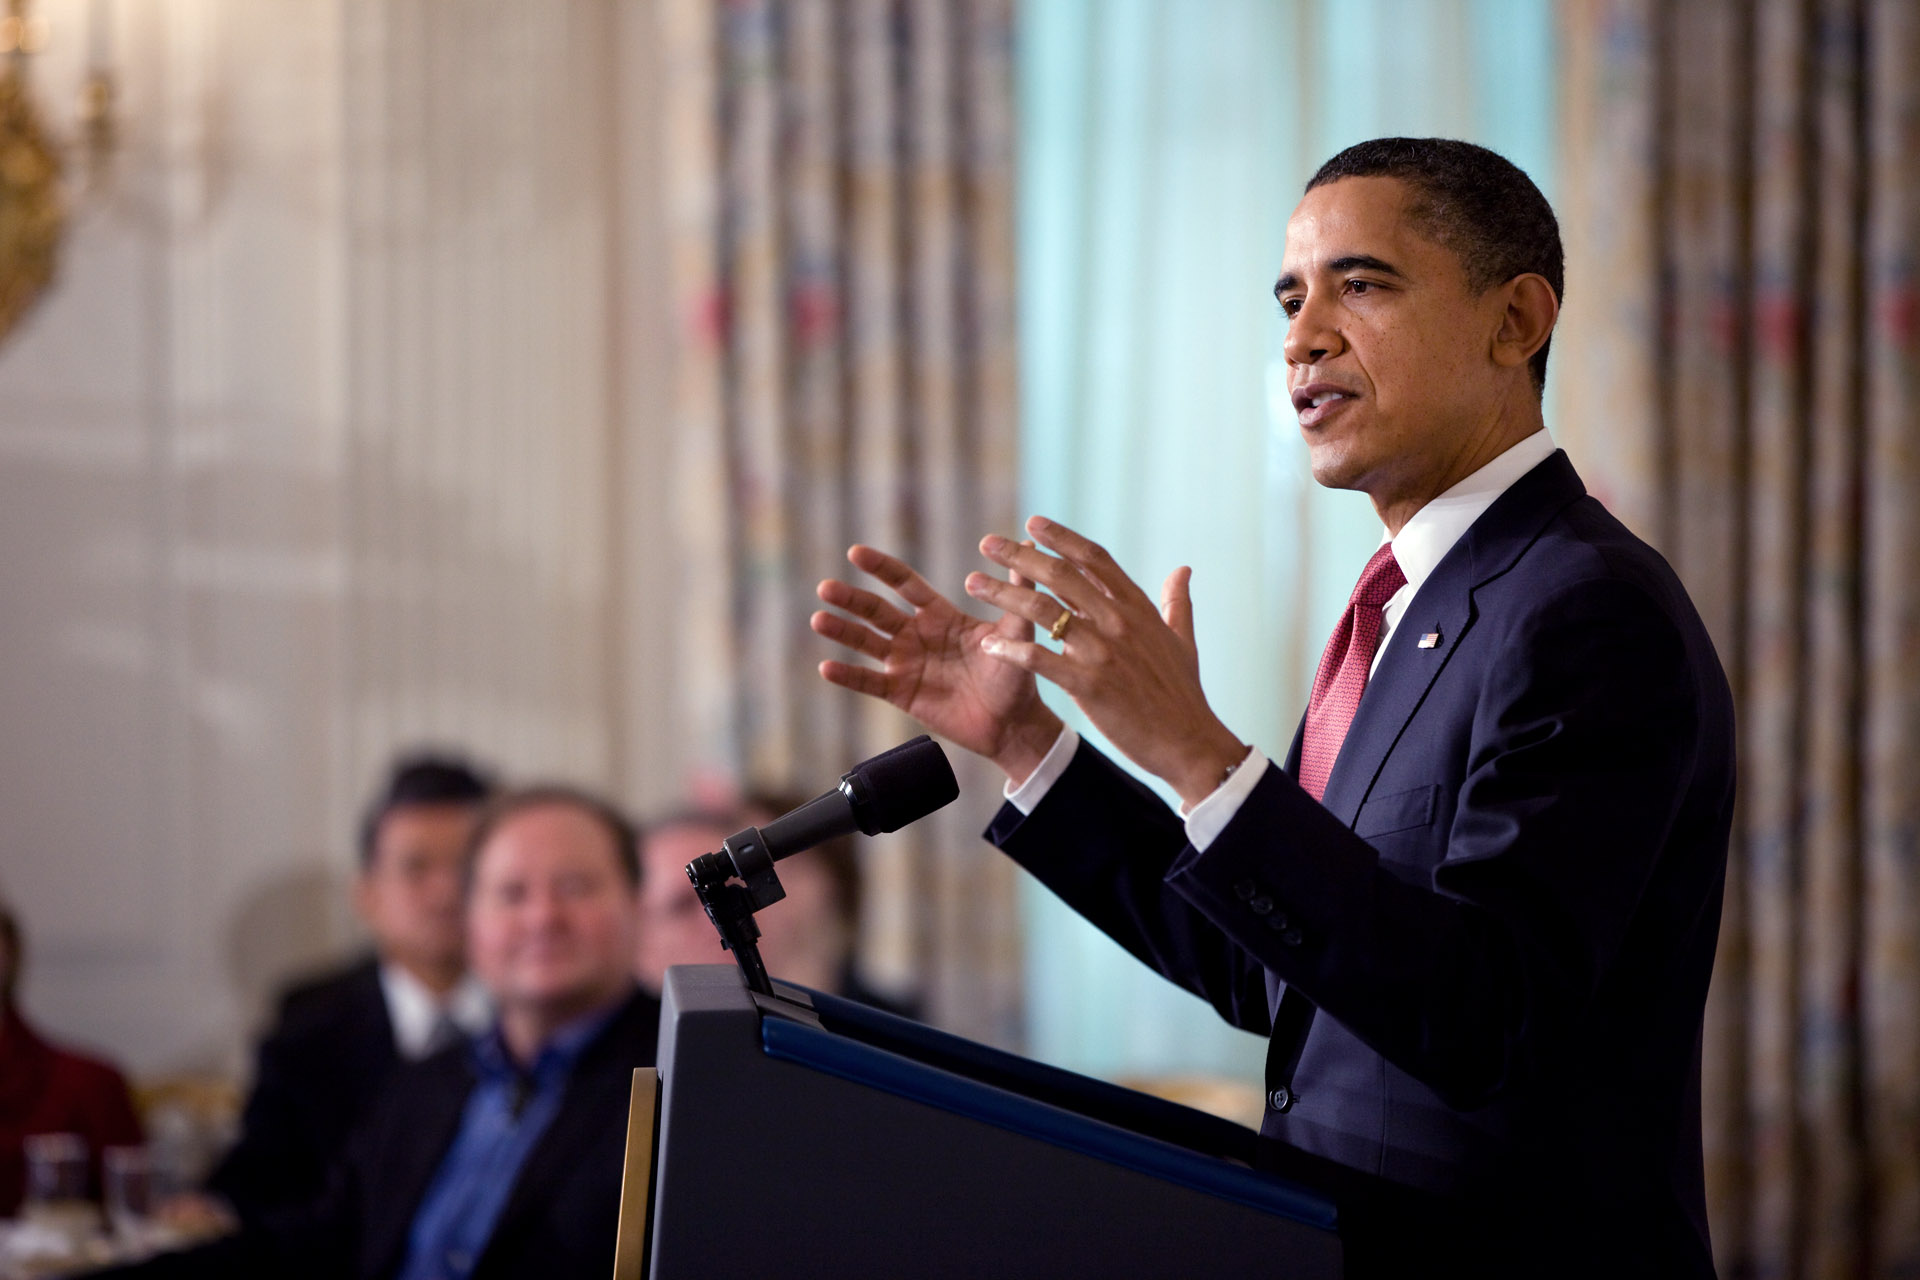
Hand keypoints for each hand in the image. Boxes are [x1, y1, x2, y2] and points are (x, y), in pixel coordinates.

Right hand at [813, 544, 1064, 783]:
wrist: (1012, 723)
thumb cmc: (1015, 674)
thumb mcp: (1017, 631)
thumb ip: (1016, 593)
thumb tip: (1029, 547)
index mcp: (939, 615)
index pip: (905, 584)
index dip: (882, 569)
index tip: (856, 553)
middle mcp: (917, 635)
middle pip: (877, 612)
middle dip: (852, 599)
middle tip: (826, 587)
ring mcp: (906, 664)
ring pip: (867, 644)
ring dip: (842, 631)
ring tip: (818, 618)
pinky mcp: (902, 694)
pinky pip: (870, 683)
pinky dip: (849, 676)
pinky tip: (827, 667)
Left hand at [965, 516, 1245, 807]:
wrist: (1188, 741)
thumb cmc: (1183, 694)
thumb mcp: (1183, 640)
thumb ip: (1177, 602)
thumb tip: (1183, 569)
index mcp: (1137, 608)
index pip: (1094, 559)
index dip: (1062, 538)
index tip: (1032, 523)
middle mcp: (1118, 622)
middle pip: (1061, 575)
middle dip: (1019, 555)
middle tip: (986, 543)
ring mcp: (1103, 652)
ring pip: (1043, 611)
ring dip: (1003, 594)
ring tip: (973, 583)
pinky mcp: (1089, 684)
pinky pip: (1040, 659)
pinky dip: (1012, 649)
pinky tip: (989, 643)